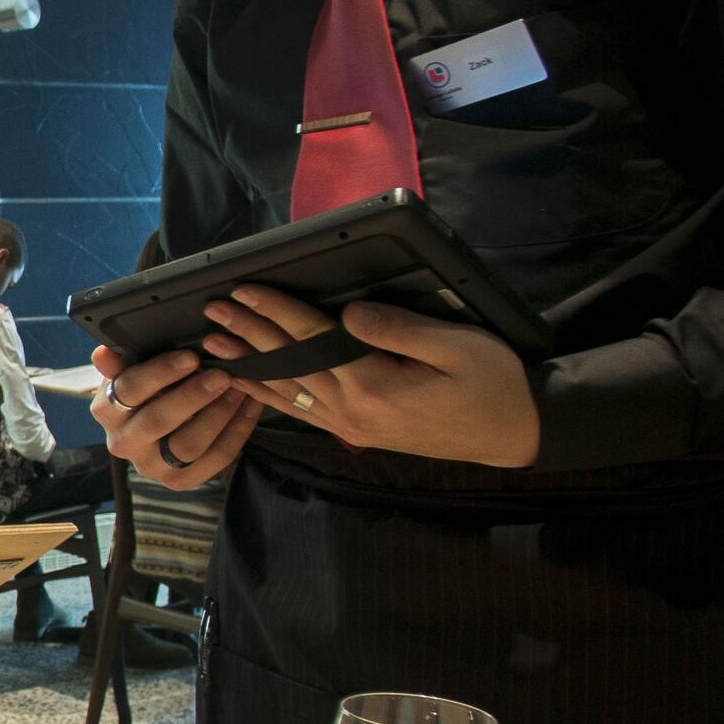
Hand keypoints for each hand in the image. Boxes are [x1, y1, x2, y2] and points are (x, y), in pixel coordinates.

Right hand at [92, 344, 257, 489]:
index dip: (160, 373)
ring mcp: (152, 467)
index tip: (190, 357)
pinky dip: (237, 431)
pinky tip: (250, 405)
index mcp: (107, 412)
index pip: (129, 390)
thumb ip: (120, 364)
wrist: (152, 435)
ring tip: (238, 388)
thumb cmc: (144, 395)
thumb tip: (102, 354)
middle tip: (221, 375)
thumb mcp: (128, 375)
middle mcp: (124, 443)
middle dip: (194, 396)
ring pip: (188, 445)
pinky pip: (214, 459)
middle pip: (158, 420)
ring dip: (218, 415)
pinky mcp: (180, 481)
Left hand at [195, 285, 541, 467]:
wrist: (511, 435)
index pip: (312, 337)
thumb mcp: (457, 346)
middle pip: (290, 362)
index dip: (275, 309)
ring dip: (249, 364)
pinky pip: (302, 412)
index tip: (243, 288)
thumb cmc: (492, 385)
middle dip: (249, 332)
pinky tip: (248, 384)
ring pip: (288, 390)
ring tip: (213, 344)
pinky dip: (270, 396)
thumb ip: (399, 330)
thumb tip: (350, 313)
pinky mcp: (355, 432)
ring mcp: (350, 426)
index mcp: (374, 384)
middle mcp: (353, 410)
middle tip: (212, 310)